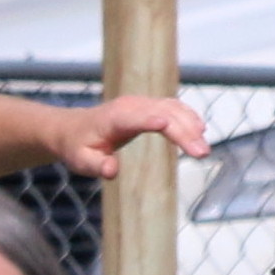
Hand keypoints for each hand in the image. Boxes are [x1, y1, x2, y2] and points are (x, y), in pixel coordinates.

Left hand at [53, 95, 209, 178]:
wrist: (72, 129)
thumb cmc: (77, 146)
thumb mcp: (80, 160)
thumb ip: (95, 165)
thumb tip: (112, 171)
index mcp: (115, 117)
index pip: (139, 117)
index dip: (155, 120)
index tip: (171, 126)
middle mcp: (132, 105)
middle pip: (165, 113)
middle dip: (185, 132)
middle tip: (201, 153)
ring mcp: (142, 103)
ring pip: (173, 108)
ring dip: (191, 125)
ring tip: (203, 148)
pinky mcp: (149, 106)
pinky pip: (173, 107)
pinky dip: (188, 117)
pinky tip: (199, 131)